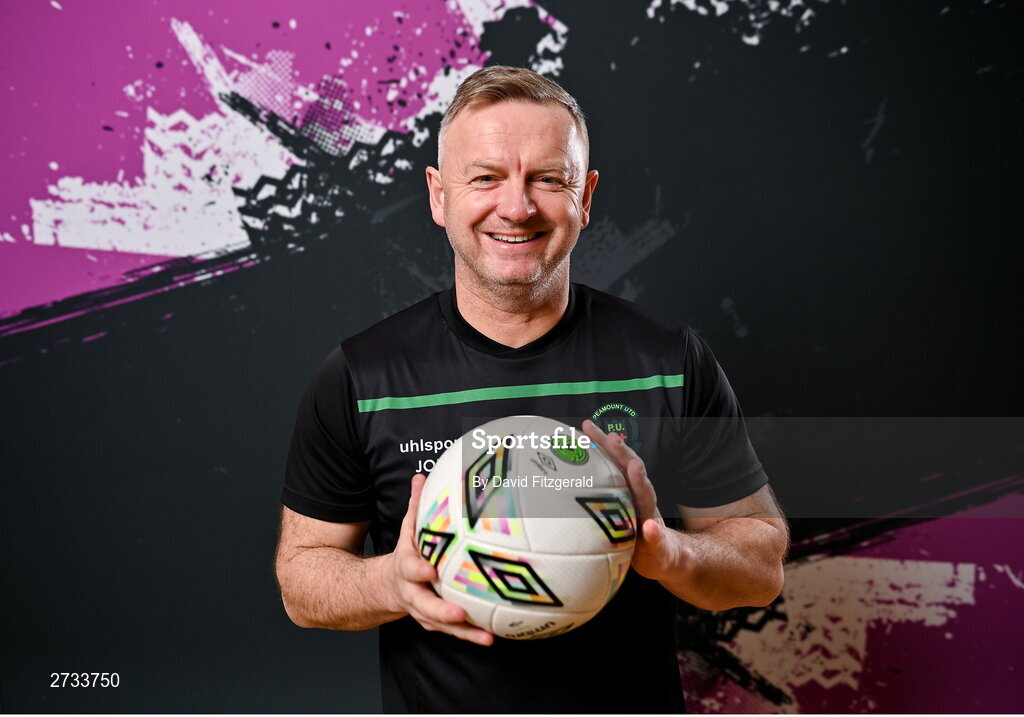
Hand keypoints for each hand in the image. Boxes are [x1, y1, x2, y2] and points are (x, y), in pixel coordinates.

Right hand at [384, 473, 493, 645]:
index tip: (431, 570)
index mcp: (405, 568)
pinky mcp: (434, 622)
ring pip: (440, 624)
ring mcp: (423, 611)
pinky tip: (490, 637)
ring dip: (462, 632)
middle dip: (441, 610)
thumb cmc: (408, 552)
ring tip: (485, 637)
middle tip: (460, 613)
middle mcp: (413, 593)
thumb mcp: (408, 528)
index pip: (410, 568)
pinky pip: (451, 631)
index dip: (419, 570)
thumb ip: (415, 505)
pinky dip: (468, 635)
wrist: (386, 587)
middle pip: (424, 605)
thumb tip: (421, 476)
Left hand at [582, 420, 691, 581]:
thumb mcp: (613, 510)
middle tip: (612, 438)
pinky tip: (649, 528)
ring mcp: (650, 520)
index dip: (601, 444)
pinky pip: (656, 539)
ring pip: (646, 498)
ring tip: (636, 468)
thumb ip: (597, 490)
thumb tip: (567, 470)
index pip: (613, 462)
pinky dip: (653, 533)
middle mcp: (640, 500)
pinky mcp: (657, 544)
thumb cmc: (631, 532)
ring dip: (641, 483)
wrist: (664, 556)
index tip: (586, 427)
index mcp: (626, 490)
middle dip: (623, 454)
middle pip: (632, 472)